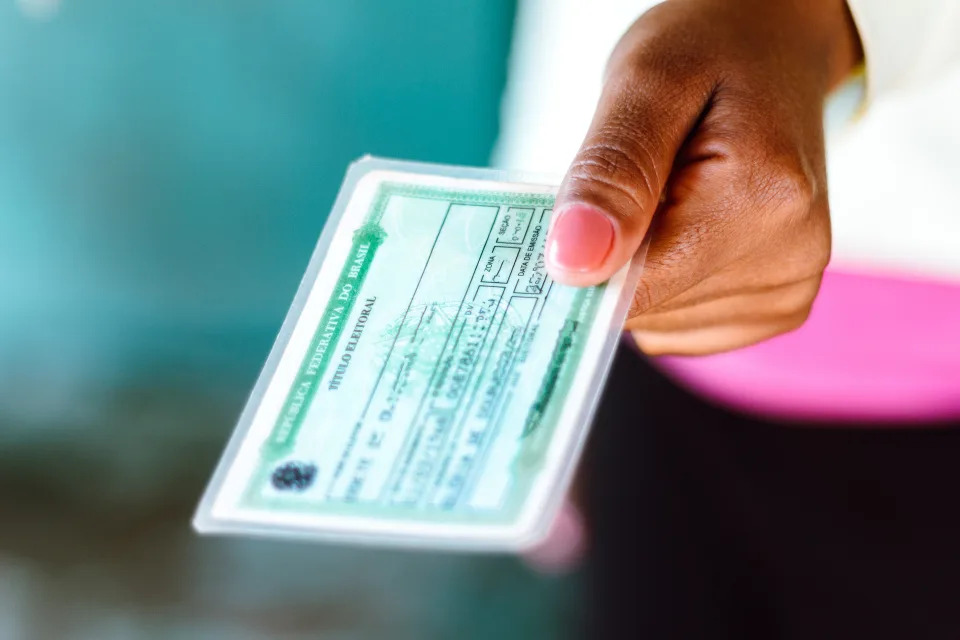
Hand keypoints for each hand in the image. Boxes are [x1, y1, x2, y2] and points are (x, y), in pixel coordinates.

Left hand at [544, 0, 861, 354]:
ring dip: (640, 268)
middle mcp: (792, 257)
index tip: (571, 218)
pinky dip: (663, 284)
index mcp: (763, 198)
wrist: (773, 52)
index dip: (585, 262)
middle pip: (647, 308)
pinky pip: (680, 327)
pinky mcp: (778, 305)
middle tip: (634, 182)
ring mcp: (790, 288)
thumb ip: (609, 172)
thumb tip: (574, 264)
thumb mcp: (645, 82)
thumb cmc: (709, 53)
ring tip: (668, 195)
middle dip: (616, 255)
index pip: (636, 286)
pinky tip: (683, 227)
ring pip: (658, 323)